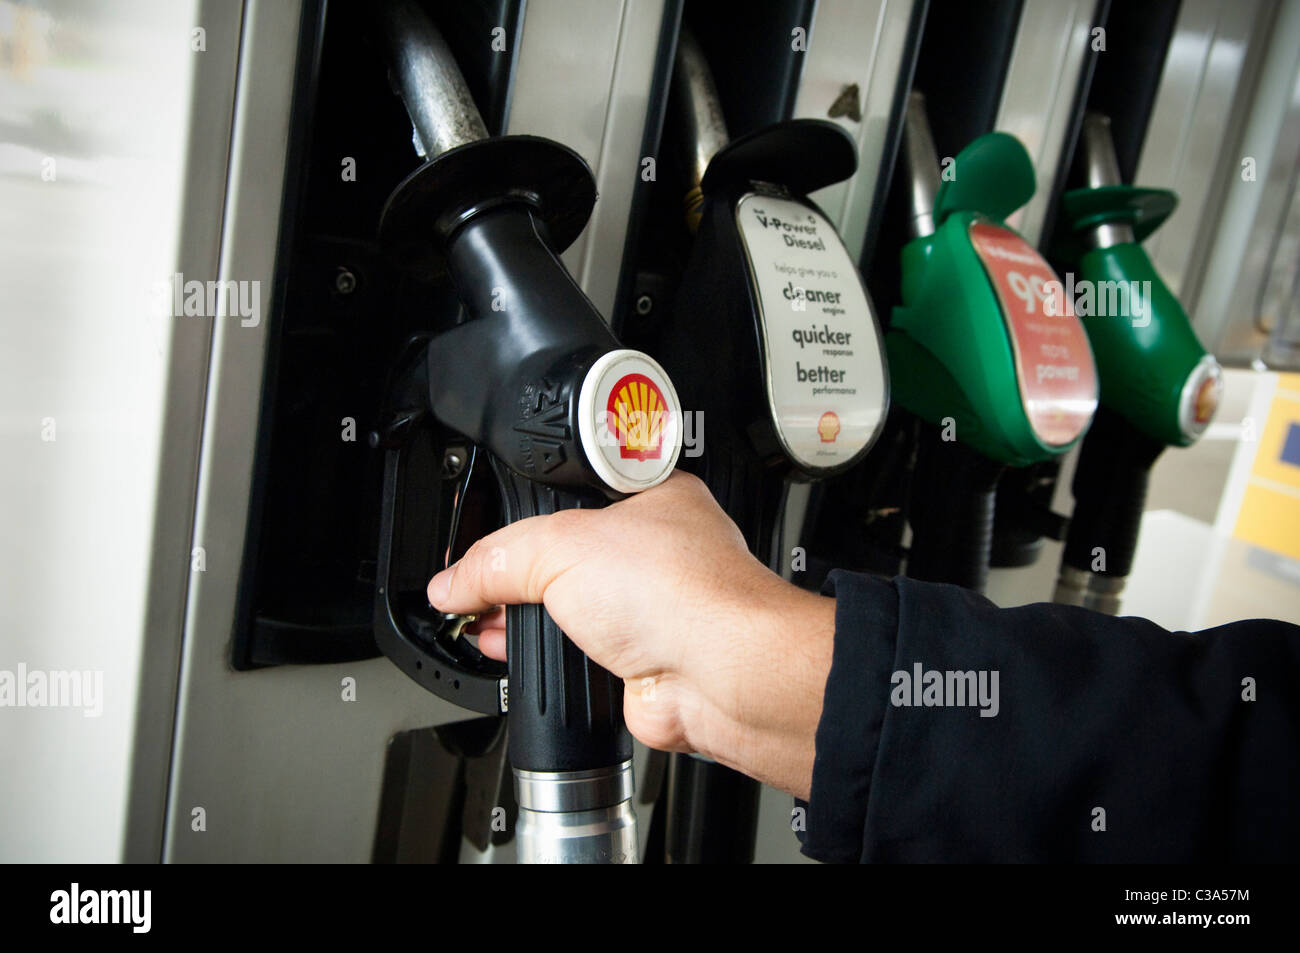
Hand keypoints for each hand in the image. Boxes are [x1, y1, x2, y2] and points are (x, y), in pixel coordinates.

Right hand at [427, 471, 834, 797]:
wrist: (722, 674)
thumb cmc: (685, 592)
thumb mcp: (561, 548)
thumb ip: (496, 560)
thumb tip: (453, 581)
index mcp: (650, 497)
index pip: (569, 493)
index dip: (522, 509)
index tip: (482, 528)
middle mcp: (655, 551)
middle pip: (563, 554)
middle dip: (515, 573)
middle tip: (475, 580)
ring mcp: (649, 608)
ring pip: (568, 608)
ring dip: (523, 618)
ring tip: (481, 616)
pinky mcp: (640, 659)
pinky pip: (576, 652)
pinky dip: (543, 655)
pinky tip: (513, 649)